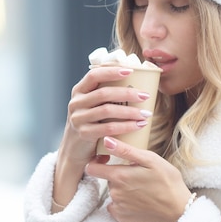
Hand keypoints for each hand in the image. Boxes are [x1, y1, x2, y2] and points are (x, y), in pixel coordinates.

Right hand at [53, 67, 151, 211]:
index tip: (131, 71)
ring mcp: (78, 118)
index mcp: (79, 91)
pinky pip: (108, 128)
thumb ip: (105, 94)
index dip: (112, 71)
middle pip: (104, 93)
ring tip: (146, 113)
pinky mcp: (84, 134)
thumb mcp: (92, 106)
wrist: (74, 150)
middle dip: (127, 93)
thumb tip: (134, 78)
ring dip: (130, 111)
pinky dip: (126, 126)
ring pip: (107, 110)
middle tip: (145, 96)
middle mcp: (76, 102)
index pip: (94, 75)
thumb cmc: (91, 123)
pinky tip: (138, 126)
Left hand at [85, 136, 190, 221]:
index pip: (92, 168)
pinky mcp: (122, 218)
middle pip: (107, 179)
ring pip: (113, 192)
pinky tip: (139, 200)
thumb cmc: (167, 181)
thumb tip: (106, 140)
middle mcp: (114, 193)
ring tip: (142, 188)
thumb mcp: (150, 159)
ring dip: (122, 189)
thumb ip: (125, 150)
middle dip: (118, 175)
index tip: (107, 160)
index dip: (97, 162)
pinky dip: (124, 203)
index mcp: (119, 176)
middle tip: (137, 175)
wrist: (178, 209)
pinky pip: (116, 207)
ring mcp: (118, 207)